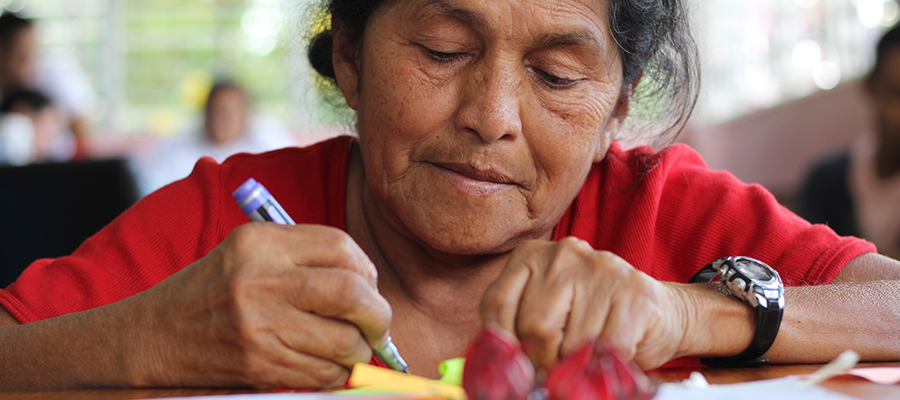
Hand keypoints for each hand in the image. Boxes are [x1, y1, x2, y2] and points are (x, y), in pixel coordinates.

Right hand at [123, 223, 389, 388]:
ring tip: (353, 348)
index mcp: (260, 243)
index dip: (366, 269)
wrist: (154, 336)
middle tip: (378, 324)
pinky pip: (323, 373)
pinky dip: (338, 373)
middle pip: (351, 293)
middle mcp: (261, 279)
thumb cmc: (211, 292)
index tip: (369, 286)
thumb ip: (302, 258)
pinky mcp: (258, 363)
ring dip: (361, 350)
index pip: (340, 246)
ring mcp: (259, 324)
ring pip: (344, 341)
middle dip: (378, 314)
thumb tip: (368, 285)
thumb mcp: (248, 254)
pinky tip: (328, 365)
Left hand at [480, 237, 688, 369]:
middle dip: (543, 359)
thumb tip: (499, 361)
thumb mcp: (544, 311)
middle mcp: (563, 253)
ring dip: (575, 363)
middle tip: (555, 367)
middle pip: (534, 324)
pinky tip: (609, 352)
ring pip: (569, 341)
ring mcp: (601, 268)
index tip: (516, 364)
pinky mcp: (634, 292)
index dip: (504, 343)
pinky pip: (604, 348)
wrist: (658, 314)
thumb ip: (517, 325)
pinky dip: (604, 363)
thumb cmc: (590, 317)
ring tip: (586, 353)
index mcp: (531, 255)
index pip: (497, 302)